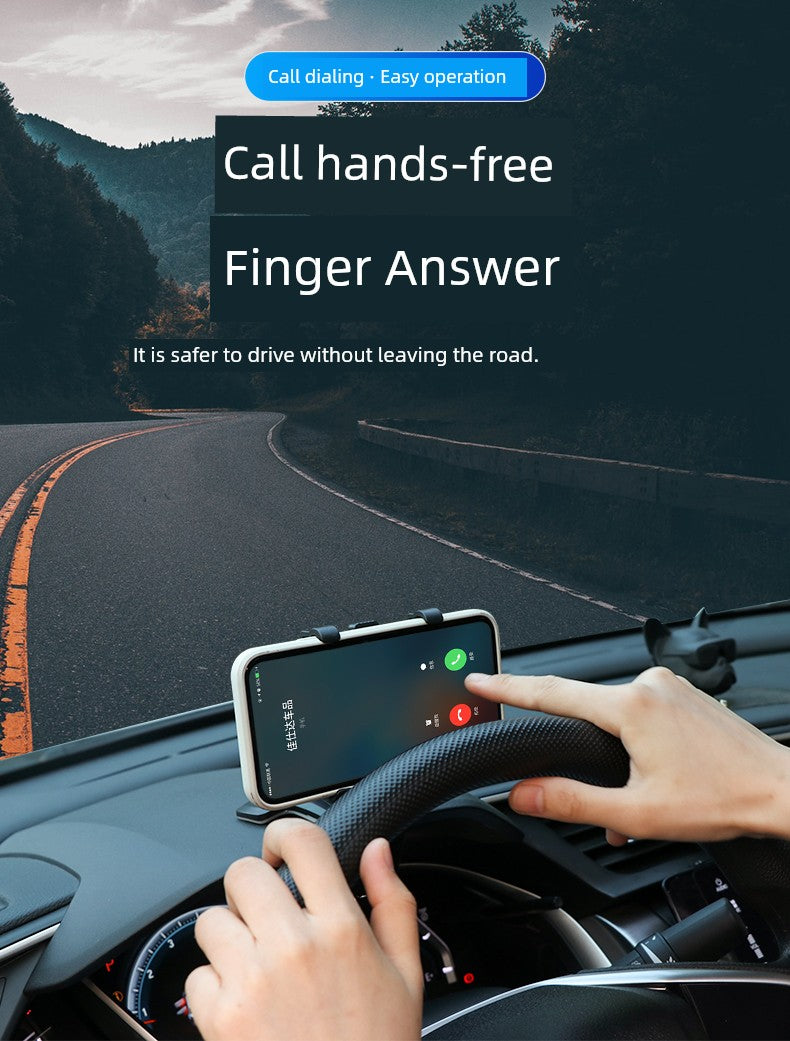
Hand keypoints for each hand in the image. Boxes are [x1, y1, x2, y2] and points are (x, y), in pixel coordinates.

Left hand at [186, 819, 422, 1040]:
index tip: (283, 851)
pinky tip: (244, 1004)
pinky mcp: (221, 1017)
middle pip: (244, 872)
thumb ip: (392, 901)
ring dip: (228, 936)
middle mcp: (293, 946)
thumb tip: (377, 849)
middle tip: (267, 914)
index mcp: (340, 927)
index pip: (301, 841)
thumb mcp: (405, 973)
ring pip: (211, 920)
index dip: (285, 835)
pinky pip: (197, 976)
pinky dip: (213, 987)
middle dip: (252, 888)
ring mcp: (252, 980)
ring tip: (255, 964)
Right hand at [466, 667, 789, 844]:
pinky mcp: (682, 694)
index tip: (478, 679)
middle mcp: (648, 685)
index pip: (551, 692)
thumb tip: (525, 795)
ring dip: (614, 757)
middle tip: (599, 799)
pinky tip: (653, 780)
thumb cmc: (723, 799)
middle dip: (582, 754)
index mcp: (630, 706)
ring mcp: (668, 686)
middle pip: (586, 711)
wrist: (781, 790)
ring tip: (636, 802)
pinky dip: (635, 745)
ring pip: (617, 718)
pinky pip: (641, 713)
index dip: (507, 688)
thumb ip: (572, 802)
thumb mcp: (638, 814)